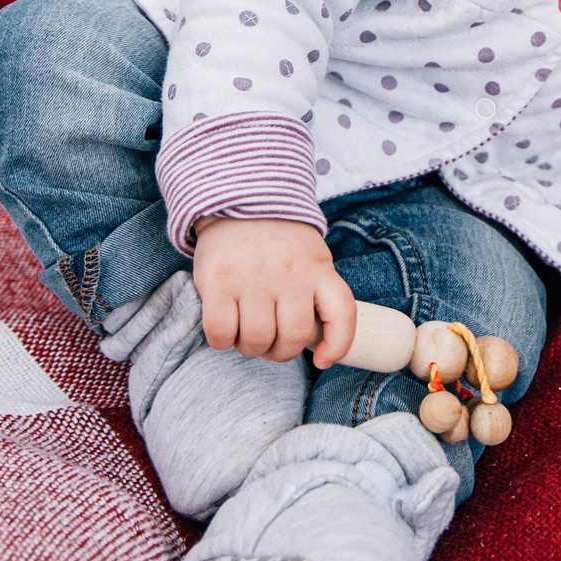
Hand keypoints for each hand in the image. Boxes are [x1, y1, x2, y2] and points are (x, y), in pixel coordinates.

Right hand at [192, 217, 358, 367]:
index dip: (338, 344)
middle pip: (291, 338)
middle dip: (278, 352)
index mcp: (318, 270)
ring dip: (249, 347)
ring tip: (244, 333)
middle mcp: (289, 275)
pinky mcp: (219, 280)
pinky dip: (222, 341)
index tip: (322, 360)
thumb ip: (315, 292)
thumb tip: (317, 344)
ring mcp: (253, 278)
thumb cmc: (278, 241)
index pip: (342, 313)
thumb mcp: (310, 257)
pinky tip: (224, 331)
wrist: (239, 200)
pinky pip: (221, 331)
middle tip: (268, 343)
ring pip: (256, 339)